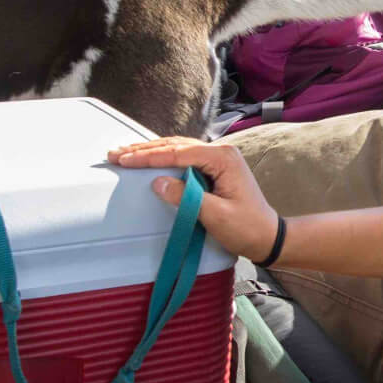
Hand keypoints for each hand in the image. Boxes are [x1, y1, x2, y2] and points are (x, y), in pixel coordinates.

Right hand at [108, 137, 280, 262]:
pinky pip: (183, 160)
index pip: (177, 152)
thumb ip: (187, 197)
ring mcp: (217, 160)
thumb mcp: (216, 215)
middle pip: (174, 146)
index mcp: (222, 158)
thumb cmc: (246, 227)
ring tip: (124, 153)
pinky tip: (147, 160)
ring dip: (150, 153)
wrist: (268, 237)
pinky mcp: (214, 170)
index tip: (123, 160)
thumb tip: (158, 182)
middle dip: (143, 150)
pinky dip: (162, 160)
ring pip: (177, 150)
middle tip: (114, 154)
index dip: (148, 157)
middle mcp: (220, 152)